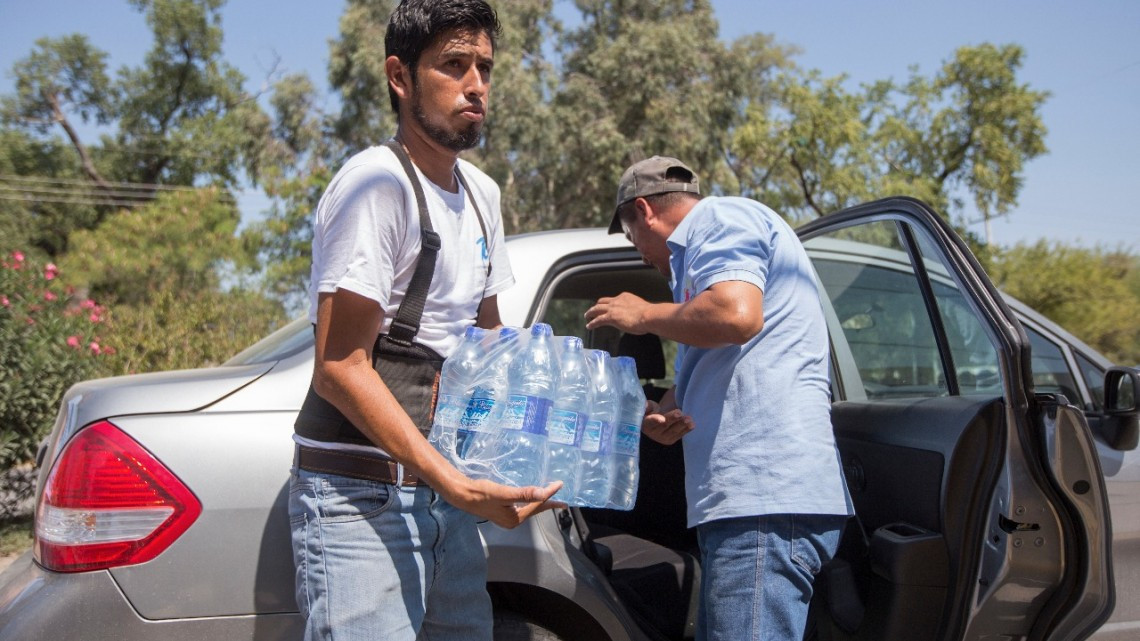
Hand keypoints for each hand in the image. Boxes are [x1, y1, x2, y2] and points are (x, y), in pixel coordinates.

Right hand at [449, 480, 564, 528]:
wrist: (463, 495)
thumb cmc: (482, 493)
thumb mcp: (504, 493)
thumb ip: (524, 494)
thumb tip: (543, 493)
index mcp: (515, 519)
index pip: (537, 504)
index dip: (549, 494)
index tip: (559, 484)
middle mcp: (512, 521)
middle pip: (535, 510)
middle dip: (548, 503)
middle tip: (562, 500)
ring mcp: (507, 518)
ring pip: (528, 509)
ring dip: (539, 502)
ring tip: (549, 497)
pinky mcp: (502, 512)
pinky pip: (521, 507)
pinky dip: (529, 501)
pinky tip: (530, 498)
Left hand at [584, 292, 652, 333]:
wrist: (648, 316)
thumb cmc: (649, 315)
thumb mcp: (641, 309)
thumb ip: (636, 311)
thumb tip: (637, 318)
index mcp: (625, 297)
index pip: (614, 299)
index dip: (609, 304)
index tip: (608, 308)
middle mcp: (617, 300)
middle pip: (602, 301)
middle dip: (597, 306)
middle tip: (593, 310)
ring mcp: (612, 308)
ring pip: (596, 309)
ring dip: (590, 313)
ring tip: (587, 317)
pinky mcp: (610, 317)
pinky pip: (597, 320)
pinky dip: (592, 323)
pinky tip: (589, 326)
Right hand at [642, 408, 693, 444]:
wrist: (656, 420)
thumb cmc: (651, 410)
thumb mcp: (648, 406)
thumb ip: (647, 406)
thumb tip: (645, 405)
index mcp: (644, 423)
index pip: (650, 421)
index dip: (656, 420)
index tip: (662, 419)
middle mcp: (652, 433)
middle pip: (664, 425)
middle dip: (672, 419)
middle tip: (680, 413)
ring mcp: (661, 438)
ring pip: (673, 431)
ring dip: (682, 425)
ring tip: (689, 419)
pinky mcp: (669, 440)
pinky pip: (678, 435)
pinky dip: (686, 430)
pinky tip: (692, 425)